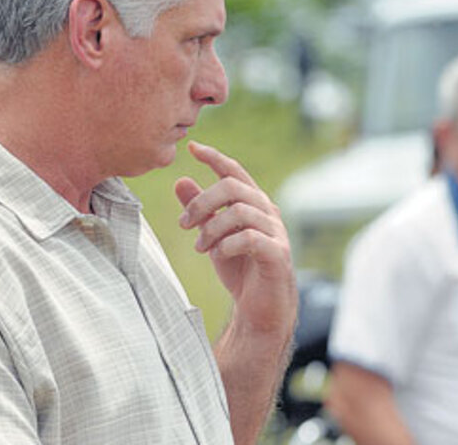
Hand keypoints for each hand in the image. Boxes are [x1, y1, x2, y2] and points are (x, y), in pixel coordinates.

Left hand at [175, 141, 295, 335]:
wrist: (259, 309)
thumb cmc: (240, 269)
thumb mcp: (212, 235)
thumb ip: (200, 210)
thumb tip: (180, 180)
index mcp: (253, 204)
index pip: (234, 171)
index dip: (215, 157)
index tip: (192, 148)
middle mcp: (267, 212)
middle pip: (233, 187)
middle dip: (202, 202)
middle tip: (183, 223)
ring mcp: (276, 233)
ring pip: (240, 212)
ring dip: (211, 227)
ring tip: (199, 246)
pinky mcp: (277, 254)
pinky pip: (250, 238)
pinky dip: (227, 244)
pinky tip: (217, 254)